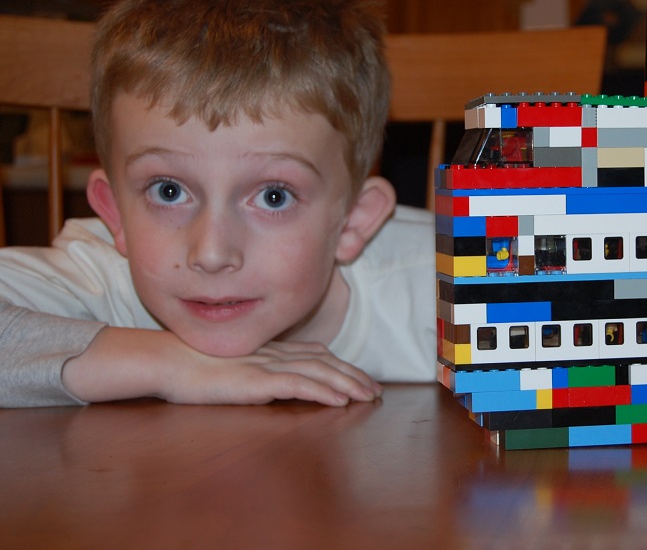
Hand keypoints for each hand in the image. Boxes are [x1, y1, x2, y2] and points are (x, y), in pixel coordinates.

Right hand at [63, 327, 381, 406]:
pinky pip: (300, 385)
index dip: (341, 365)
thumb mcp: (232, 366)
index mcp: (269, 350)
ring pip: (319, 373)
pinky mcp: (258, 381)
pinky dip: (324, 391)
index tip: (361, 378)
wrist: (167, 360)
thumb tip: (272, 381)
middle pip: (326, 362)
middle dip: (354, 375)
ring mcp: (268, 365)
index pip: (316, 355)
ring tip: (369, 396)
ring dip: (348, 384)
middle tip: (375, 390)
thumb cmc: (192, 366)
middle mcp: (275, 353)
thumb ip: (255, 370)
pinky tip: (341, 400)